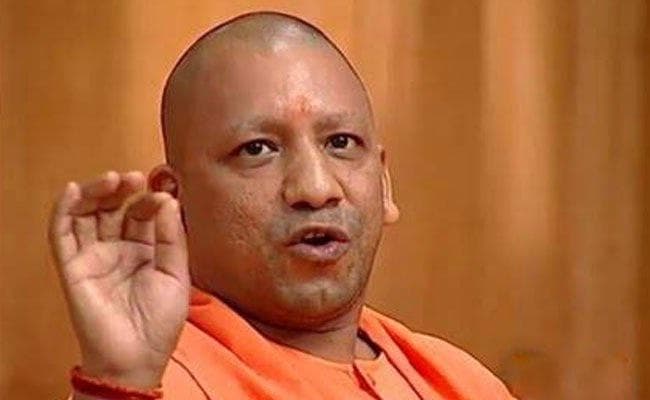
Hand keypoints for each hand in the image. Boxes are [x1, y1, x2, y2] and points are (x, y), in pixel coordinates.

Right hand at [49, 171, 189, 389]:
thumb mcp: (176, 275)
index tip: (163, 194)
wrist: (137, 357)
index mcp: (145, 250)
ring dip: (96, 193)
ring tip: (111, 179)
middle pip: (113, 209)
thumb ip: (172, 238)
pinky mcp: (73, 268)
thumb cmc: (160, 322)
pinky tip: (74, 191)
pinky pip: (63, 235)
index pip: (142, 214)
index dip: (150, 201)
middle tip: (132, 177)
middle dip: (122, 190)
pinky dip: (64, 211)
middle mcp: (118, 249)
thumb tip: (169, 200)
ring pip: (87, 215)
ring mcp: (94, 257)